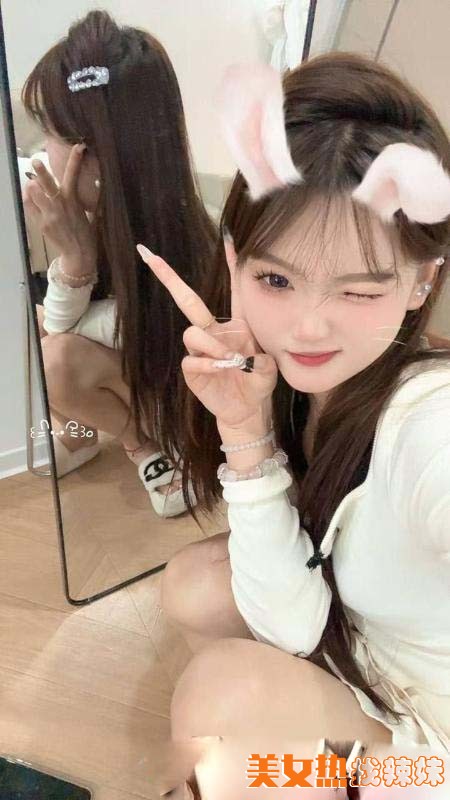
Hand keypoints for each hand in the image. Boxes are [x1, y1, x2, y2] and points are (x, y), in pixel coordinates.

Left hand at [22, 143, 96, 269]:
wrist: (78, 254)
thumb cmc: (86, 233)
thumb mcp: (92, 215)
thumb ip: (92, 199)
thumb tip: (99, 184)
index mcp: (73, 200)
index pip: (74, 175)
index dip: (76, 159)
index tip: (79, 146)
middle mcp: (60, 205)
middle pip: (48, 184)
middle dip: (41, 172)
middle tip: (36, 161)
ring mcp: (49, 214)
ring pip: (34, 193)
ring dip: (32, 186)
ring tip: (31, 182)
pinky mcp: (41, 223)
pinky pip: (29, 206)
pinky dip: (28, 198)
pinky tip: (30, 195)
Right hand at [136, 237, 277, 431]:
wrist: (247, 409)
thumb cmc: (258, 383)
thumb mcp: (269, 367)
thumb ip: (261, 359)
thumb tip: (242, 356)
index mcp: (237, 325)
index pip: (234, 290)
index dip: (231, 265)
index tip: (229, 238)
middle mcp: (213, 332)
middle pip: (188, 300)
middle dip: (169, 277)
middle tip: (150, 257)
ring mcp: (200, 349)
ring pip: (192, 333)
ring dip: (211, 344)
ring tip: (230, 360)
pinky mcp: (192, 369)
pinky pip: (191, 359)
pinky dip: (207, 364)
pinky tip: (219, 371)